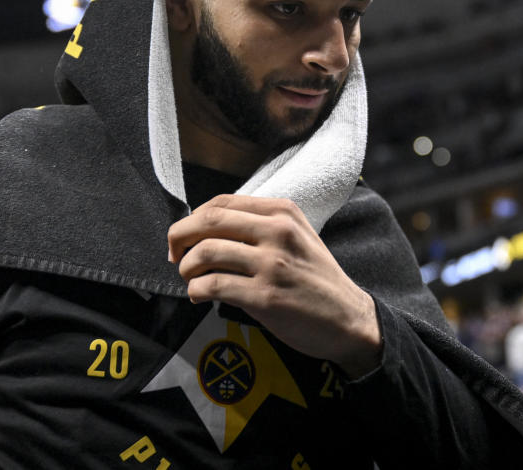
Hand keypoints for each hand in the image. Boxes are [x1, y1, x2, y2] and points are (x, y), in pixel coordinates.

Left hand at [168, 194, 381, 378]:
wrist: (349, 319)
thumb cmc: (316, 278)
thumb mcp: (298, 235)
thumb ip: (261, 224)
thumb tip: (209, 226)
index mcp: (282, 212)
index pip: (221, 202)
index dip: (192, 217)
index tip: (185, 236)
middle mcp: (277, 232)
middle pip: (208, 221)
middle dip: (178, 236)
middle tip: (174, 255)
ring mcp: (272, 264)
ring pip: (206, 253)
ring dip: (187, 268)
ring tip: (191, 279)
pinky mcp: (266, 297)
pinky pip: (213, 286)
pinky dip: (196, 291)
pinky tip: (200, 297)